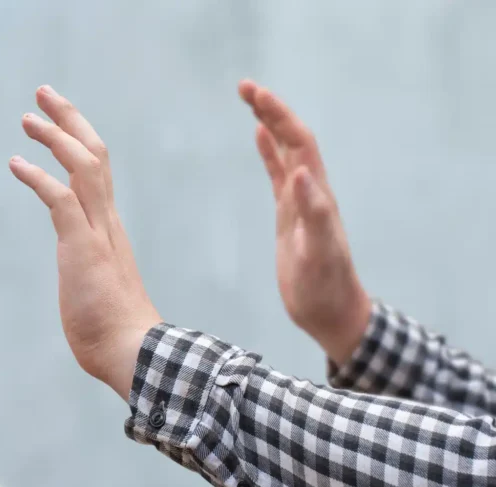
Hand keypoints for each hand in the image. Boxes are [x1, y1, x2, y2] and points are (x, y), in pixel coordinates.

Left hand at [9, 85, 160, 400]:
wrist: (133, 352)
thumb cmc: (114, 331)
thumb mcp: (96, 288)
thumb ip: (89, 271)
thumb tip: (82, 279)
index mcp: (109, 228)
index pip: (97, 171)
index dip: (78, 140)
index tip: (58, 121)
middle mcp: (107, 222)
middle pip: (94, 154)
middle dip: (69, 119)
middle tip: (44, 95)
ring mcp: (97, 233)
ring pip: (83, 166)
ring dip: (55, 136)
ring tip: (28, 117)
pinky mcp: (82, 248)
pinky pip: (61, 200)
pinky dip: (38, 177)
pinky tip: (17, 163)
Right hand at [238, 80, 371, 364]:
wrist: (330, 311)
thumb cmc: (325, 286)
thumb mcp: (319, 252)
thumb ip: (313, 212)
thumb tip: (300, 171)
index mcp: (317, 194)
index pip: (299, 143)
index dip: (279, 116)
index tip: (255, 94)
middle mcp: (310, 191)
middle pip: (291, 138)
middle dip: (271, 110)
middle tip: (244, 87)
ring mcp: (300, 202)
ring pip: (285, 151)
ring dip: (269, 124)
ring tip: (250, 100)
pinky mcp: (289, 215)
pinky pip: (277, 174)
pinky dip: (269, 152)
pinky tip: (259, 138)